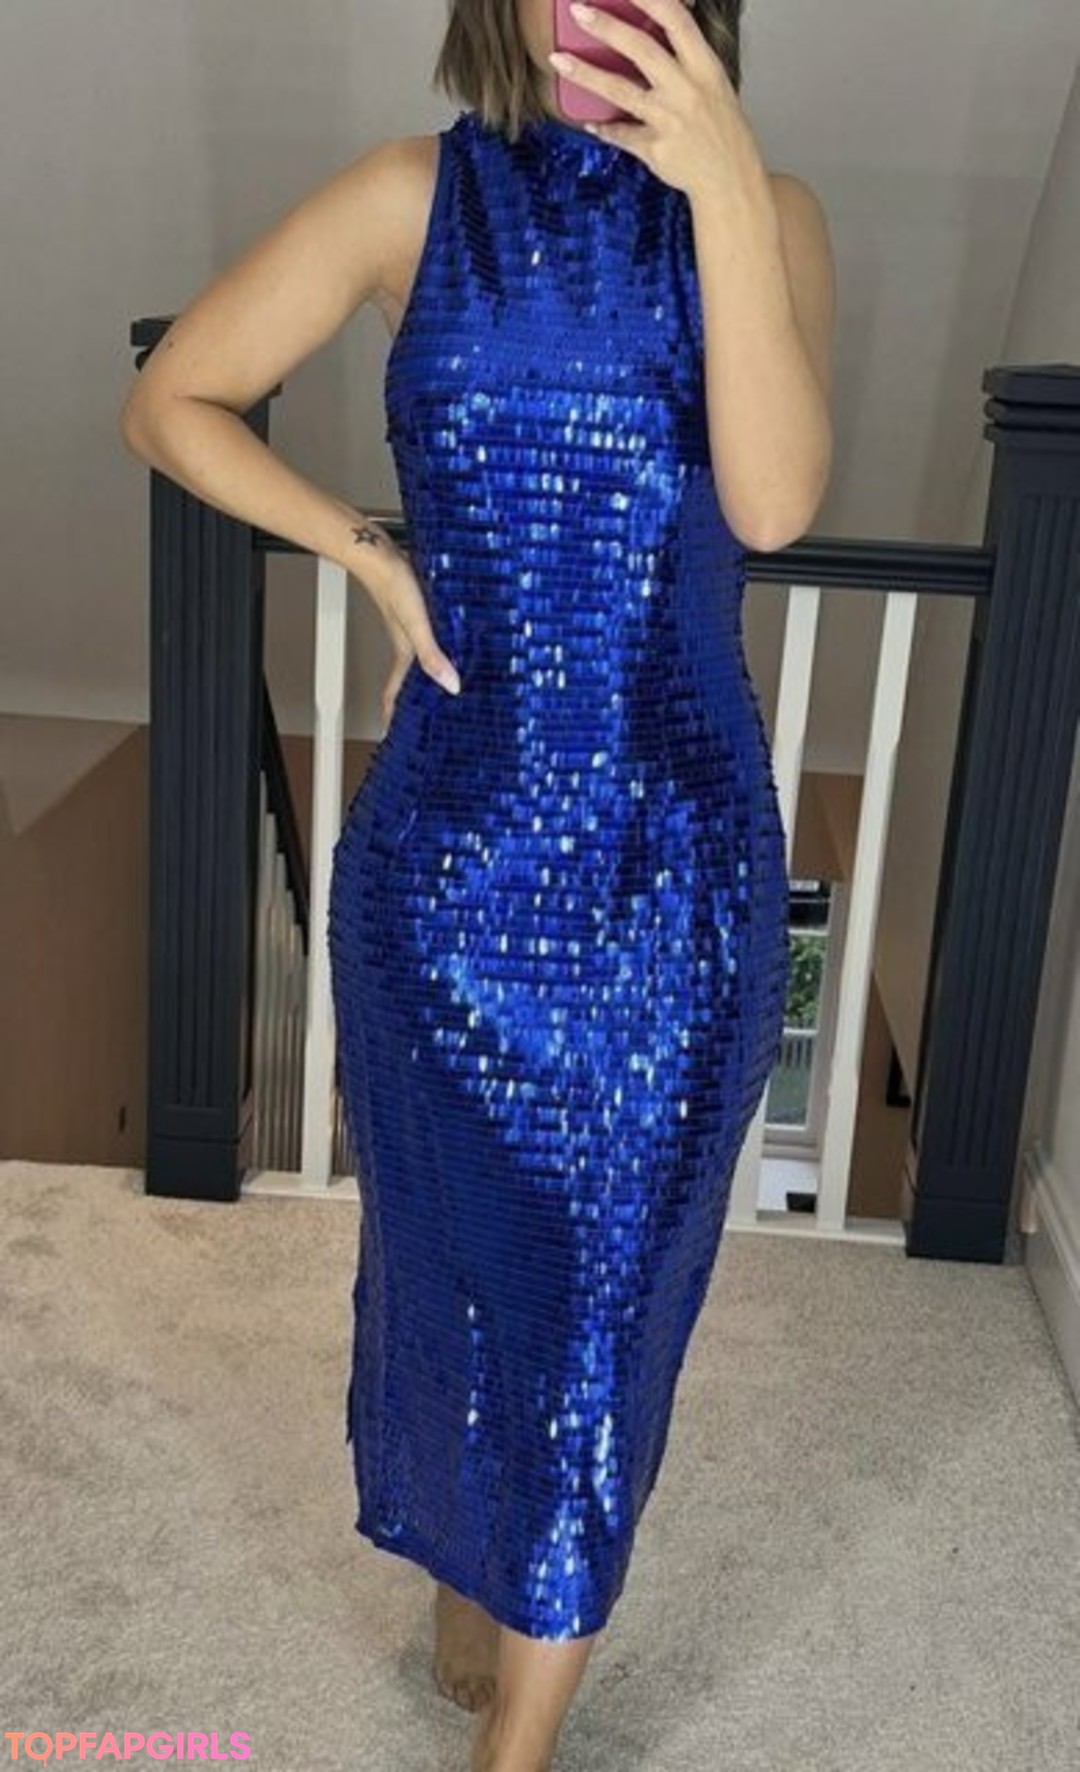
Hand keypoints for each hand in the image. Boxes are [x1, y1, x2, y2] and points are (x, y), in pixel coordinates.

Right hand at [371, 549, 460, 723]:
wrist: (379, 553)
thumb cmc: (393, 586)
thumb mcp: (417, 626)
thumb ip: (432, 657)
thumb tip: (452, 686)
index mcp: (405, 655)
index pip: (394, 695)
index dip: (393, 717)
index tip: (396, 735)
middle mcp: (408, 646)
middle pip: (409, 681)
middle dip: (415, 702)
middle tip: (428, 719)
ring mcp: (412, 630)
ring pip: (420, 661)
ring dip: (428, 675)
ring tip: (444, 687)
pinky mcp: (418, 612)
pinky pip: (428, 639)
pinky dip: (436, 649)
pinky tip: (450, 643)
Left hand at [548, 0, 759, 203]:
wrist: (731, 179)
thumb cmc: (722, 130)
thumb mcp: (715, 84)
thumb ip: (688, 57)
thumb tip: (664, 24)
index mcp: (705, 67)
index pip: (676, 21)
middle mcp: (686, 90)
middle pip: (641, 49)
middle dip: (607, 27)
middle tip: (578, 11)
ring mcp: (669, 120)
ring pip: (620, 91)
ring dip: (585, 74)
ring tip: (558, 60)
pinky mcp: (655, 149)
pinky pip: (621, 134)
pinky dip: (604, 128)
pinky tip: (589, 122)